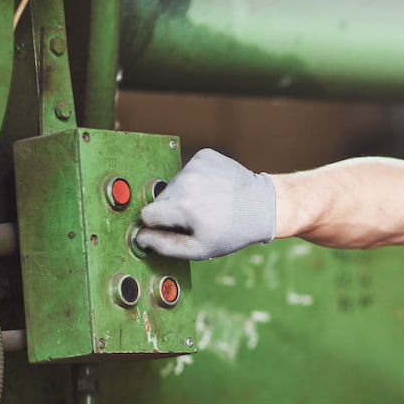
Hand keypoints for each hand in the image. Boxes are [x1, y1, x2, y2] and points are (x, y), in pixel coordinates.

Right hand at [135, 148, 275, 259]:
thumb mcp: (199, 248)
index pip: (148, 214)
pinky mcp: (205, 155)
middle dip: (174, 210)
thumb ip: (165, 245)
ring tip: (211, 203)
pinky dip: (197, 180)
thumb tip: (139, 237)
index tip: (178, 228)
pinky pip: (189, 170)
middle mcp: (185, 181)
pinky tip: (215, 189)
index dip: (161, 225)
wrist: (264, 206)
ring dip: (186, 195)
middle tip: (200, 217)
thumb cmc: (232, 231)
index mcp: (182, 206)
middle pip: (161, 198)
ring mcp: (196, 165)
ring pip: (174, 184)